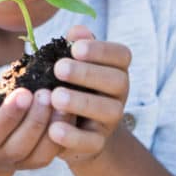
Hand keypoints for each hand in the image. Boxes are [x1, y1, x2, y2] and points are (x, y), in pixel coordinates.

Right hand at [0, 76, 68, 171]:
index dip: (8, 115)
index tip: (24, 92)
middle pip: (17, 148)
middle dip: (34, 120)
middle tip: (46, 94)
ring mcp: (17, 163)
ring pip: (38, 156)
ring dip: (52, 129)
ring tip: (62, 103)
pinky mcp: (35, 163)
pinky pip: (51, 155)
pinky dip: (63, 136)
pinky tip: (68, 112)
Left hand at [48, 26, 131, 165]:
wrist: (71, 127)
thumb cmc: (70, 83)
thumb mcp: (71, 63)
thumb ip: (75, 46)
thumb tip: (78, 32)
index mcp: (115, 69)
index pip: (121, 55)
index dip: (101, 50)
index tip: (75, 49)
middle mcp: (119, 93)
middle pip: (117, 81)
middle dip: (88, 74)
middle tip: (59, 69)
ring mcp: (111, 120)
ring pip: (108, 111)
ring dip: (81, 102)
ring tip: (55, 97)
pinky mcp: (97, 143)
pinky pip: (91, 142)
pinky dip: (73, 136)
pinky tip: (53, 129)